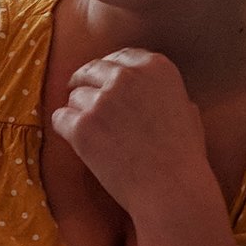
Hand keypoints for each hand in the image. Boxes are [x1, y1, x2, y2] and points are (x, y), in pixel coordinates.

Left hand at [49, 48, 213, 213]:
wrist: (171, 188)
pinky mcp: (81, 126)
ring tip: (92, 134)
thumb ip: (166, 92)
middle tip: (80, 97)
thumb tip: (151, 90)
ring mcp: (102, 100)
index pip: (120, 57)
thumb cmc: (183, 157)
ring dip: (78, 111)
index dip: (108, 70)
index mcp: (155, 67)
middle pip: (92, 70)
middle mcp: (127, 76)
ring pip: (75, 96)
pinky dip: (64, 129)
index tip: (102, 80)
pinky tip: (76, 141)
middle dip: (85, 83)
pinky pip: (59, 118)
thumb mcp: (186, 110)